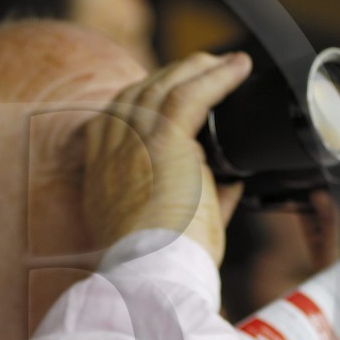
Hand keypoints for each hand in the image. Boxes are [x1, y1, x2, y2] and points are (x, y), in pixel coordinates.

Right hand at [80, 52, 250, 264]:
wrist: (153, 277)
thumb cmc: (162, 267)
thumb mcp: (170, 230)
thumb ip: (198, 200)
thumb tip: (229, 182)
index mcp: (101, 176)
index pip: (113, 121)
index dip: (140, 103)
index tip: (167, 96)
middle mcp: (109, 153)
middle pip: (135, 94)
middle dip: (167, 76)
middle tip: (201, 70)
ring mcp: (133, 143)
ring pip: (160, 86)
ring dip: (195, 69)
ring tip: (224, 62)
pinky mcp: (162, 141)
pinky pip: (189, 94)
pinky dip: (217, 77)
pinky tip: (238, 68)